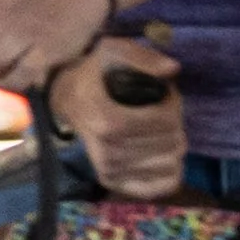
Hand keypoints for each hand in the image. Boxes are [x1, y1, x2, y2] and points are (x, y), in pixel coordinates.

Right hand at [49, 46, 184, 197]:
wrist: (64, 101)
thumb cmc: (94, 75)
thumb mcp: (113, 52)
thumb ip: (143, 58)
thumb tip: (173, 69)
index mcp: (109, 121)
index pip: (165, 121)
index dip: (174, 103)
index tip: (165, 92)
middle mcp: (110, 153)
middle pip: (172, 143)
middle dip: (175, 122)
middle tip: (162, 110)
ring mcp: (112, 172)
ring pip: (172, 164)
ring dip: (172, 143)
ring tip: (158, 129)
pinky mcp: (115, 184)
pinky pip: (162, 187)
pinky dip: (170, 171)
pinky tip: (160, 153)